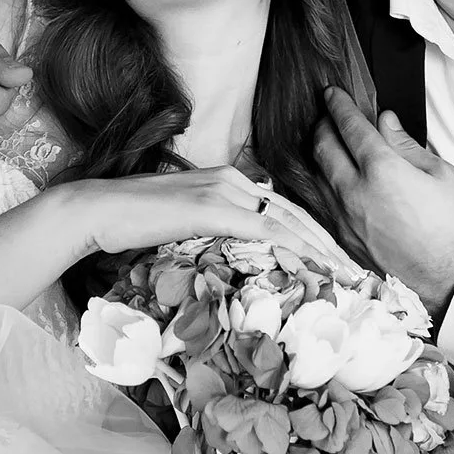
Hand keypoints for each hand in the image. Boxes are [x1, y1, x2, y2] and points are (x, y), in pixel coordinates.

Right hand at [55, 166, 331, 263]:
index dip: (314, 233)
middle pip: (295, 213)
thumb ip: (208, 232)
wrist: (96, 210)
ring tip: (348, 273)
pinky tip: (314, 266)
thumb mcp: (179, 225)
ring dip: (322, 249)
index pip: (282, 208)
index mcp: (228, 181)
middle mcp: (232, 180)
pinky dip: (293, 248)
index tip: (337, 258)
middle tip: (358, 269)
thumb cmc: (129, 223)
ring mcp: (223, 191)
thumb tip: (227, 257)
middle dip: (330, 242)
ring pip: (287, 222)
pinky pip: (263, 231)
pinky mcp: (212, 209)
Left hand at [312, 87, 453, 315]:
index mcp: (381, 170)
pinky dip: (322, 181)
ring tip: (327, 142)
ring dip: (317, 153)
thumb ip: (406, 145)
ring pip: (316, 175)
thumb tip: (385, 122)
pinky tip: (330, 177)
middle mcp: (354, 192)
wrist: (449, 278)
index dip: (338, 105)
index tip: (331, 93)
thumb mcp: (440, 174)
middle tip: (328, 114)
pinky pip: (321, 200)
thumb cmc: (453, 226)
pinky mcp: (342, 237)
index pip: (349, 127)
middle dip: (322, 124)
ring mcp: (344, 217)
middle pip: (322, 147)